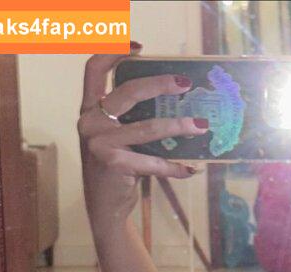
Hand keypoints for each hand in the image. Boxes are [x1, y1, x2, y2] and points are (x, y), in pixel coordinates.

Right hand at [78, 46, 204, 236]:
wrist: (105, 206)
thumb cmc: (118, 169)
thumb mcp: (119, 139)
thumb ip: (133, 120)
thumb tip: (177, 107)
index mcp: (89, 109)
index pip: (94, 69)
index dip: (114, 52)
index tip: (139, 47)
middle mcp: (90, 122)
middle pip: (127, 92)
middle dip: (159, 84)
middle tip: (185, 84)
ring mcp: (99, 143)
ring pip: (147, 128)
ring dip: (178, 127)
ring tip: (201, 127)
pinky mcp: (113, 164)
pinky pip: (152, 162)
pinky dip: (174, 167)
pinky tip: (191, 169)